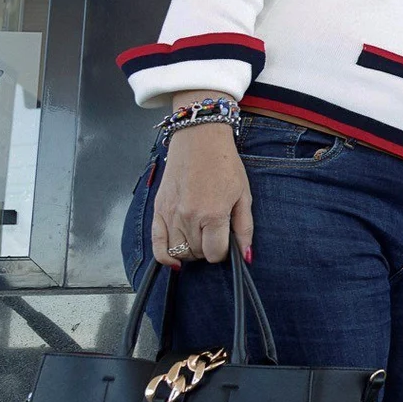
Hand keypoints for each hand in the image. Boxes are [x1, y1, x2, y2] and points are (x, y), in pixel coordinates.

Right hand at [151, 121, 252, 265]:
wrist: (198, 141)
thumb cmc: (224, 165)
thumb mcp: (244, 195)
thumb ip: (244, 228)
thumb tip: (245, 255)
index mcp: (213, 214)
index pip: (215, 253)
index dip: (223, 252)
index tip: (226, 242)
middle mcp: (188, 217)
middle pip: (197, 254)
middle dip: (208, 249)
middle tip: (215, 235)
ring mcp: (170, 214)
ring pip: (178, 252)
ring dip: (190, 252)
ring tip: (200, 237)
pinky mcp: (158, 209)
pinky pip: (156, 244)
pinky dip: (164, 256)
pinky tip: (174, 261)